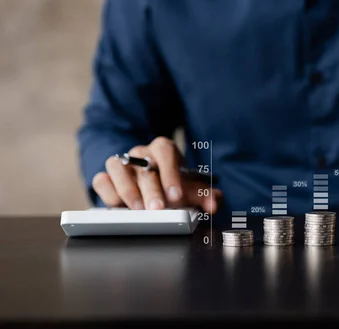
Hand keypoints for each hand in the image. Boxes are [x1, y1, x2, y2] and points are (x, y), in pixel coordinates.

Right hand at [92, 137, 221, 212]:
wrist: (147, 182)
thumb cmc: (168, 183)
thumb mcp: (187, 188)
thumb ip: (203, 195)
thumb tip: (216, 202)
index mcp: (162, 150)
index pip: (165, 151)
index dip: (171, 172)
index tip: (177, 195)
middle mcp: (141, 154)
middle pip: (144, 167)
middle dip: (152, 190)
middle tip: (158, 208)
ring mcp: (122, 164)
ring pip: (117, 168)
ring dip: (128, 191)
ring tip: (138, 209)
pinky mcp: (106, 177)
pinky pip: (101, 180)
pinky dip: (108, 193)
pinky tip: (119, 206)